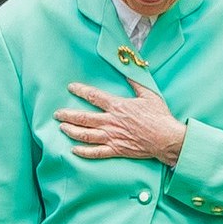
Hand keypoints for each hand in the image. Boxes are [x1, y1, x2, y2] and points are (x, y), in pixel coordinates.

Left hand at [54, 81, 187, 166]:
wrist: (166, 138)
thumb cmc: (159, 116)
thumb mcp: (148, 95)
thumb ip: (135, 83)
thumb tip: (128, 71)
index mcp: (117, 106)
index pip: (94, 96)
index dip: (80, 90)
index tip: (71, 87)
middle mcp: (111, 121)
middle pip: (83, 118)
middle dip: (68, 115)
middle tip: (57, 113)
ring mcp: (112, 137)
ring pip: (85, 135)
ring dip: (71, 131)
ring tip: (62, 128)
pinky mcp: (116, 150)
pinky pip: (95, 152)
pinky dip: (83, 152)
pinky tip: (74, 150)